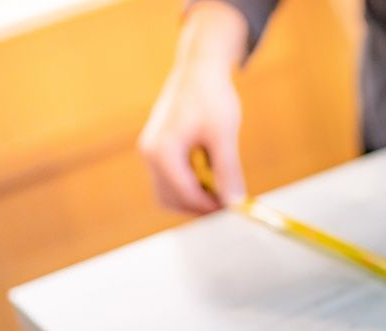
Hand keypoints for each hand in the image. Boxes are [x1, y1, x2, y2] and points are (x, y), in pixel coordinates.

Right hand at [138, 2, 248, 212]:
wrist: (199, 68)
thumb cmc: (211, 97)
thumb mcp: (224, 136)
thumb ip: (228, 172)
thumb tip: (235, 203)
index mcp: (162, 151)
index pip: (184, 194)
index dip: (210, 206)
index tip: (234, 207)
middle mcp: (149, 153)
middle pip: (171, 199)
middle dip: (199, 205)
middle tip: (228, 200)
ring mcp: (150, 151)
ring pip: (168, 192)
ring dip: (194, 195)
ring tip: (220, 183)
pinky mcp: (157, 148)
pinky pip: (170, 178)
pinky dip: (189, 183)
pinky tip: (211, 170)